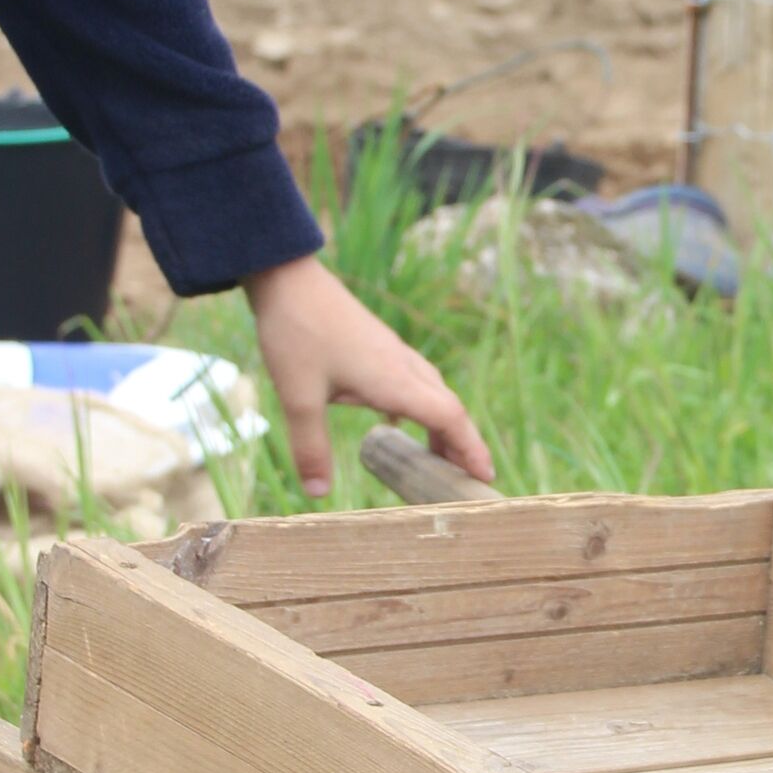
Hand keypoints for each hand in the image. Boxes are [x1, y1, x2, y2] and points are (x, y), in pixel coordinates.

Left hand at [245, 254, 493, 503]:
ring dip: (442, 425)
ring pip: (433, 392)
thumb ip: (311, 447)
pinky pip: (413, 381)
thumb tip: (318, 496)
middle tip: (471, 479)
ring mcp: (392, 352)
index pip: (448, 418)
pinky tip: (399, 420)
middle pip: (449, 407)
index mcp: (393, 379)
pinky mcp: (378, 346)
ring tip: (440, 457)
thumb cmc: (296, 333)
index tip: (485, 478)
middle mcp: (402, 365)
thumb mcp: (297, 397)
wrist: (288, 277)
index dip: (470, 449)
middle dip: (464, 444)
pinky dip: (419, 407)